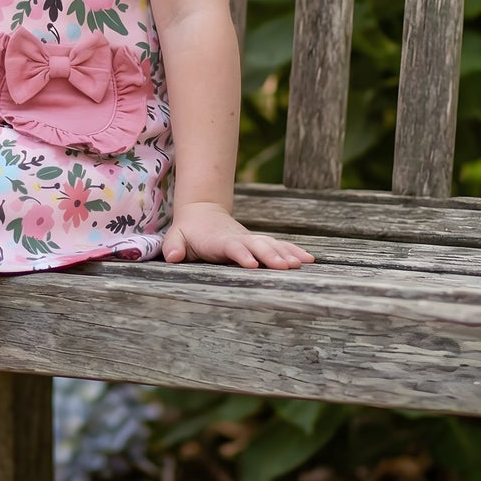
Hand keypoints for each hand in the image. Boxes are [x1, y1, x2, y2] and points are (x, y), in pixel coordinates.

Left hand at [161, 201, 314, 269]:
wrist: (202, 213)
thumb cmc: (188, 231)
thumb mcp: (176, 237)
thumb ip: (174, 246)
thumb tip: (172, 257)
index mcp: (219, 241)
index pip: (231, 247)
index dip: (241, 254)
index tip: (252, 264)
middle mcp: (239, 239)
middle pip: (257, 246)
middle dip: (271, 255)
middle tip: (285, 267)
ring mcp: (250, 240)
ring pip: (271, 245)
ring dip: (286, 254)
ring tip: (302, 264)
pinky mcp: (258, 243)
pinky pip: (278, 246)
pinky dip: (293, 251)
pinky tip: (309, 259)